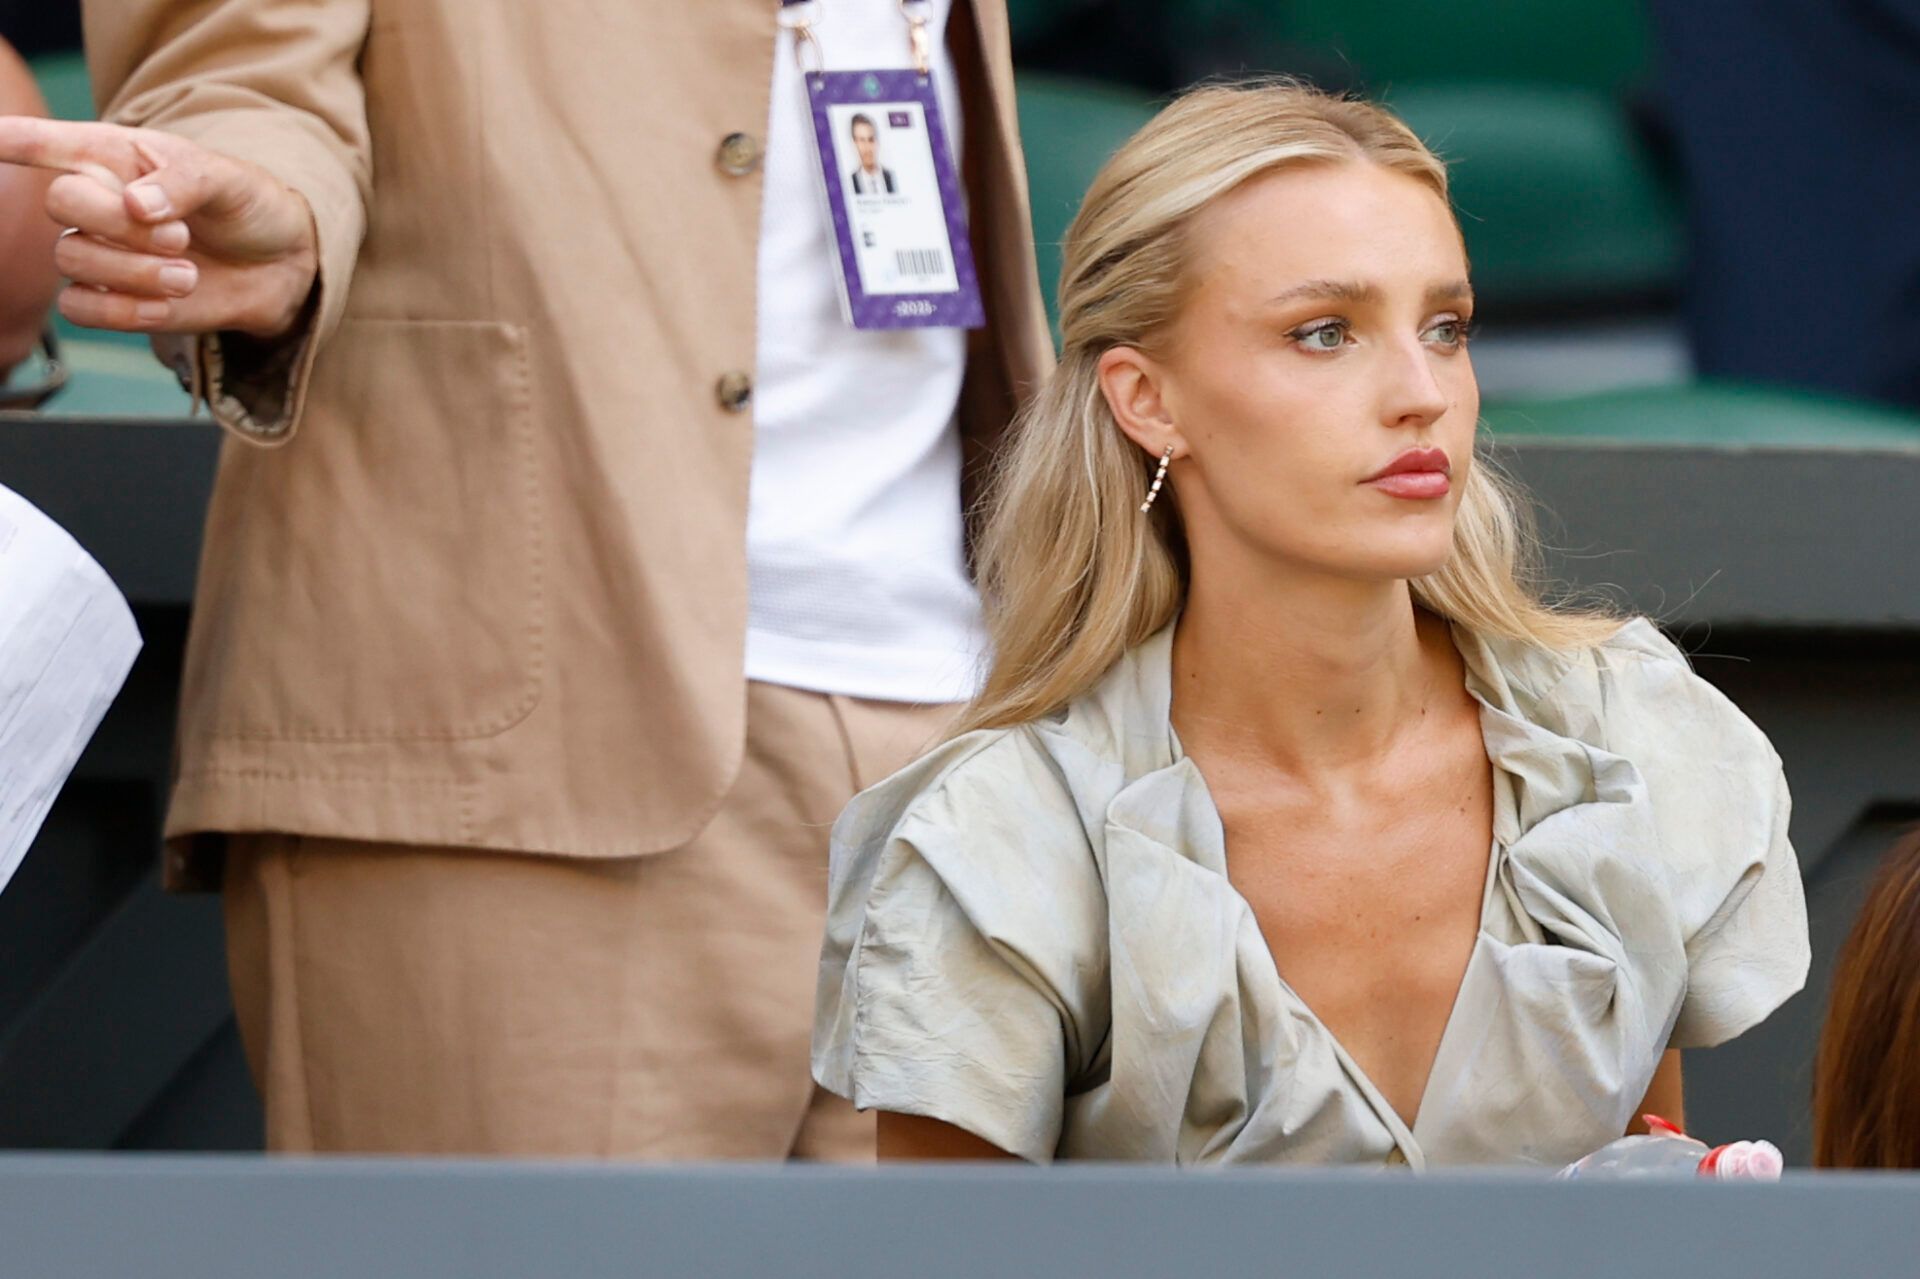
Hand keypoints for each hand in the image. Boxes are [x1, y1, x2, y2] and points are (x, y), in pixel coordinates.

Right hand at [0, 116, 317, 339]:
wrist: (280, 266)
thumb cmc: (247, 206)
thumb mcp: (229, 180)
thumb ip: (184, 181)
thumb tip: (136, 204)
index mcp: (115, 155)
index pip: (47, 141)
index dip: (14, 139)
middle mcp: (97, 200)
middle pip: (60, 202)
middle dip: (118, 223)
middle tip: (179, 237)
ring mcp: (101, 251)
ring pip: (70, 260)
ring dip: (132, 271)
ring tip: (187, 274)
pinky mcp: (114, 298)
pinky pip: (79, 309)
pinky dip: (121, 310)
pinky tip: (164, 305)